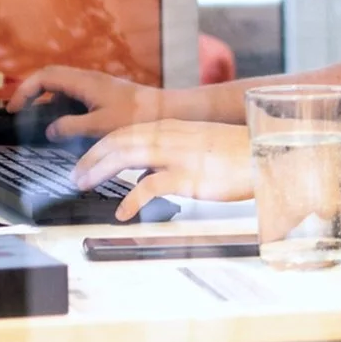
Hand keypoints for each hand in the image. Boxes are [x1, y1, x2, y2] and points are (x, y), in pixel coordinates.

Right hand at [7, 66, 162, 140]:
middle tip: (18, 112)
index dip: (25, 89)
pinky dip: (61, 105)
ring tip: (35, 120)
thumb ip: (72, 127)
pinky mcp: (103, 94)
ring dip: (46, 99)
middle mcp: (89, 79)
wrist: (165, 110)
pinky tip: (62, 124)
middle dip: (31, 91)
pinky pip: (74, 94)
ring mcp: (96, 85)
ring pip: (63, 86)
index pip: (46, 76)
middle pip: (51, 77)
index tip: (13, 108)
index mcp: (85, 82)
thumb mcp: (101, 125)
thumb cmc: (137, 117)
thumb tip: (50, 129)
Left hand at [73, 120, 254, 220]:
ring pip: (128, 156)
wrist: (264, 154)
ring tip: (84, 186)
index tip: (84, 161)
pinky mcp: (189, 176)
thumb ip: (169, 156)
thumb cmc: (235, 154)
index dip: (100, 147)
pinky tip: (123, 213)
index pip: (126, 131)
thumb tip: (144, 176)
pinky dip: (131, 200)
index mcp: (173, 128)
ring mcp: (179, 155)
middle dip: (92, 158)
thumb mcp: (197, 147)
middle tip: (75, 175)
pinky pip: (151, 187)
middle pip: (120, 140)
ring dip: (101, 170)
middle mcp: (172, 136)